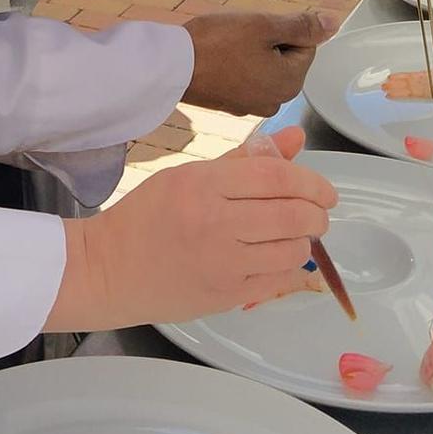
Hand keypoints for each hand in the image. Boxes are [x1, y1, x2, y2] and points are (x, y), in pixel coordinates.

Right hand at [45, 124, 336, 330]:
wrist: (108, 271)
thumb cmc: (146, 217)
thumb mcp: (188, 175)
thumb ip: (244, 159)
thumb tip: (294, 138)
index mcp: (203, 184)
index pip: (277, 178)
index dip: (312, 182)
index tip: (324, 190)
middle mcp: (216, 223)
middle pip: (293, 215)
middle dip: (318, 213)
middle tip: (317, 213)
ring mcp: (223, 264)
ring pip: (292, 250)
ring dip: (305, 241)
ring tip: (295, 235)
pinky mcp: (227, 296)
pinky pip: (280, 281)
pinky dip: (292, 268)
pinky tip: (282, 259)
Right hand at [182, 5, 338, 115]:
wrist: (171, 67)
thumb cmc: (216, 44)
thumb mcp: (264, 25)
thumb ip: (302, 25)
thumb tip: (334, 24)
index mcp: (291, 83)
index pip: (306, 44)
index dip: (282, 28)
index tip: (257, 28)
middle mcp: (277, 101)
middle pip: (286, 57)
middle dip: (268, 41)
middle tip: (240, 34)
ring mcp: (252, 105)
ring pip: (265, 66)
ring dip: (251, 51)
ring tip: (226, 46)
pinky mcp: (232, 104)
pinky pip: (245, 77)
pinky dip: (236, 65)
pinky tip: (218, 58)